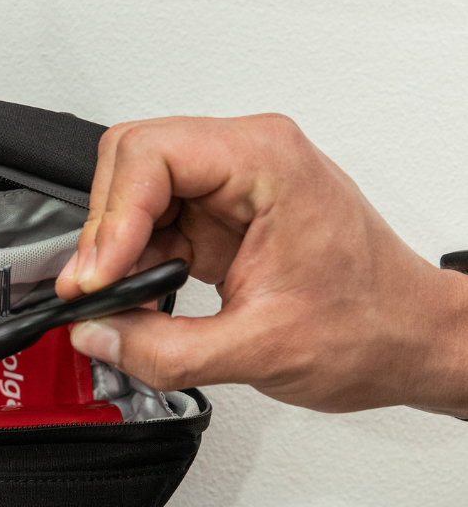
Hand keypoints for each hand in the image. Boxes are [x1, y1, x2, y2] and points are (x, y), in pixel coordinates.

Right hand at [56, 114, 467, 413]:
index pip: (152, 156)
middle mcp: (246, 158)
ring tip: (117, 299)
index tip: (98, 277)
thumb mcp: (260, 350)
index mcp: (267, 161)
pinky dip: (133, 260)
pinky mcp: (220, 215)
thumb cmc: (372, 327)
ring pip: (134, 190)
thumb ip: (165, 349)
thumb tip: (96, 334)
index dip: (111, 218)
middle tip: (96, 285)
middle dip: (105, 227)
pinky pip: (153, 221)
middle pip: (132, 160)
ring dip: (116, 246)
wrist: (411, 342)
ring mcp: (231, 184)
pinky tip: (139, 295)